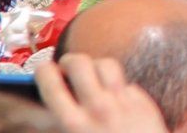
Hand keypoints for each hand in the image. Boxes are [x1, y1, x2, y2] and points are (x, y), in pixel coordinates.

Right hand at [35, 55, 170, 132]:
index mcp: (72, 124)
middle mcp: (98, 108)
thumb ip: (64, 122)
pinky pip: (126, 83)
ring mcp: (123, 103)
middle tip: (66, 67)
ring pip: (106, 64)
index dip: (44, 71)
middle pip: (79, 64)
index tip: (43, 70)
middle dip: (69, 61)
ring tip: (90, 75)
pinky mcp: (143, 102)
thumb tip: (52, 108)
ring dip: (95, 66)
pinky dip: (117, 86)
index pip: (51, 83)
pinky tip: (114, 97)